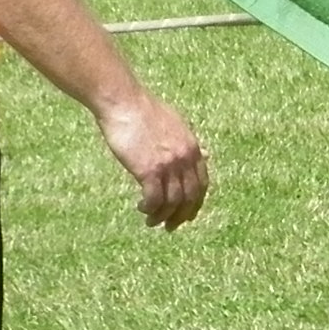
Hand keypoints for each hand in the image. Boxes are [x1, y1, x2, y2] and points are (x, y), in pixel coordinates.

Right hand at [99, 92, 207, 227]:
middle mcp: (185, 158)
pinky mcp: (149, 170)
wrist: (125, 102)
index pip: (201, 184)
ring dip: (162, 216)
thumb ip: (188, 144)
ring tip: (152, 221)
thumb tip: (204, 155)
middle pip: (189, 197)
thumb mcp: (176, 125)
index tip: (188, 214)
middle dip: (181, 215)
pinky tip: (142, 208)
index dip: (195, 202)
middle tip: (171, 226)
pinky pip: (154, 199)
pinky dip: (150, 208)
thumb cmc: (144, 112)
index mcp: (193, 148)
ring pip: (172, 202)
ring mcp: (168, 165)